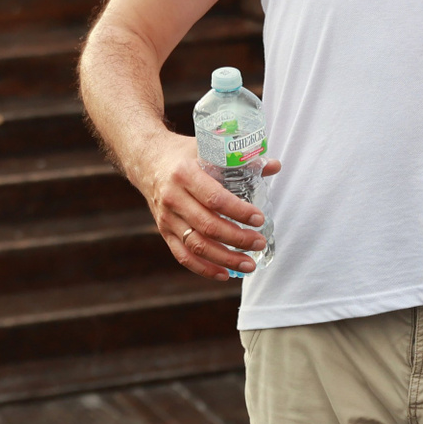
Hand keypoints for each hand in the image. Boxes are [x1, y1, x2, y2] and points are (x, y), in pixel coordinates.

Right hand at [132, 131, 279, 280]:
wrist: (147, 160)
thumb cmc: (183, 155)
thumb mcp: (208, 149)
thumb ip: (241, 160)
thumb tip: (275, 166)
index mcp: (185, 174)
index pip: (215, 198)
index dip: (239, 212)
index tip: (259, 219)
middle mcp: (173, 197)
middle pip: (207, 226)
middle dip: (237, 238)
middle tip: (259, 242)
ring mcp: (166, 217)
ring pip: (196, 245)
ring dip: (224, 259)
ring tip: (249, 263)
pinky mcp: (164, 231)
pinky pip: (183, 255)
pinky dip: (204, 268)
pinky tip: (224, 274)